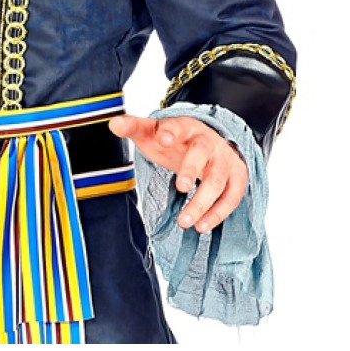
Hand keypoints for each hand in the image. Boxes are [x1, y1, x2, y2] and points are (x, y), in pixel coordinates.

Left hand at [109, 113, 247, 233]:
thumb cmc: (176, 139)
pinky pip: (231, 197)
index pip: (179, 125)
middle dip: (192, 170)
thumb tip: (113, 123)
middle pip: (201, 154)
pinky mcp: (236, 177)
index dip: (172, 131)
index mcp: (186, 127)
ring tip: (184, 222)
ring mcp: (224, 160)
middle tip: (181, 187)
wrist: (211, 141)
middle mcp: (208, 142)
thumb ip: (134, 127)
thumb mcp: (154, 131)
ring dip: (202, 202)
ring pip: (217, 181)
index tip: (163, 138)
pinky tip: (202, 226)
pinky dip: (218, 213)